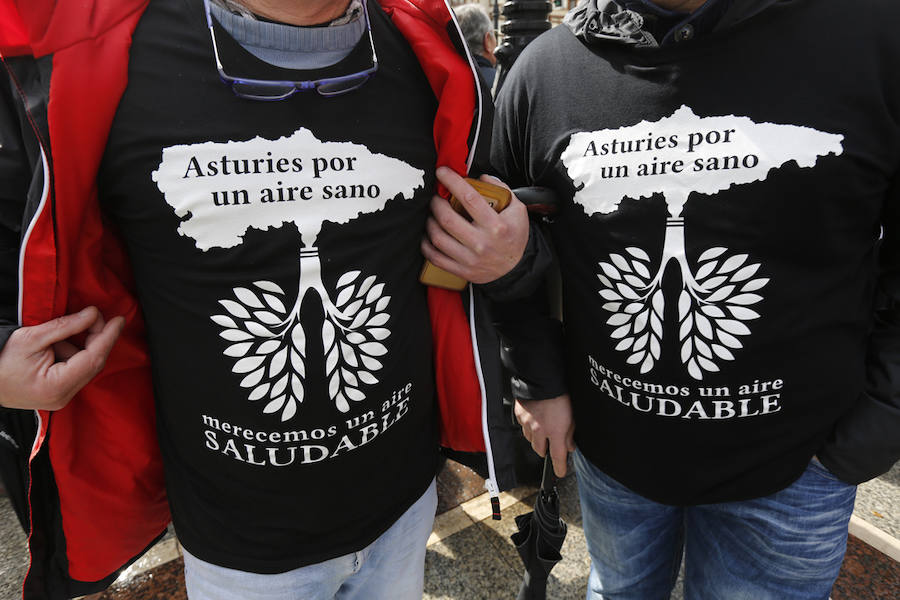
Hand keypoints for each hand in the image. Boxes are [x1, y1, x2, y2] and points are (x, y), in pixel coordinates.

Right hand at [0, 307, 124, 410]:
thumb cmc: (0, 359)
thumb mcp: (32, 337)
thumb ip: (66, 326)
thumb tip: (93, 314)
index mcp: (58, 386)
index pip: (93, 358)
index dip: (108, 337)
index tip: (120, 320)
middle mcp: (64, 396)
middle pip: (93, 363)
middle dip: (96, 337)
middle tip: (94, 316)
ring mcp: (61, 398)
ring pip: (85, 365)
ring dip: (78, 345)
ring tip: (56, 336)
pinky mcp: (58, 393)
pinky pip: (75, 370)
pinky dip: (72, 353)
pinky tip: (55, 345)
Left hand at [422, 166, 528, 283]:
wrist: (516, 267)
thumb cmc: (514, 236)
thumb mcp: (517, 210)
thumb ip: (501, 190)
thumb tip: (480, 178)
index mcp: (496, 226)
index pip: (469, 198)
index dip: (452, 181)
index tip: (442, 172)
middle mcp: (482, 243)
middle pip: (448, 219)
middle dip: (436, 203)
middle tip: (435, 197)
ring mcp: (470, 259)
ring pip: (438, 238)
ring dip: (429, 222)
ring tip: (431, 215)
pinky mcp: (462, 270)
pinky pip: (436, 258)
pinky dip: (426, 245)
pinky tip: (428, 235)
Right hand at [514, 394, 574, 476]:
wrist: (542, 379)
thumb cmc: (560, 394)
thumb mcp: (572, 416)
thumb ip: (570, 434)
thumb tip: (570, 446)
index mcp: (555, 432)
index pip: (558, 457)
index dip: (559, 467)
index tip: (560, 472)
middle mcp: (540, 430)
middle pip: (540, 450)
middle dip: (545, 449)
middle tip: (550, 442)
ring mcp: (527, 423)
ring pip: (530, 439)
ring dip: (536, 437)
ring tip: (542, 425)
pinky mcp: (519, 415)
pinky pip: (523, 426)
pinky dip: (528, 425)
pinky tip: (534, 416)